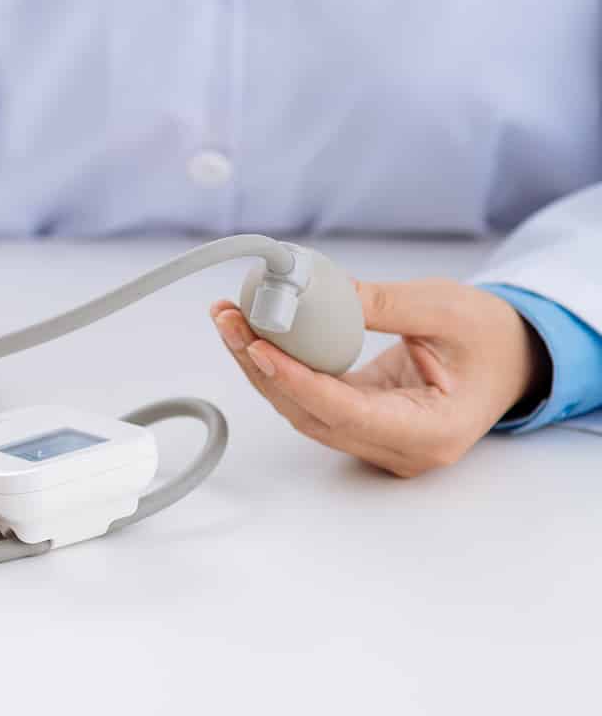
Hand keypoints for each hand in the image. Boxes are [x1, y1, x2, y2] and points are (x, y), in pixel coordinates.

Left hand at [210, 278, 543, 477]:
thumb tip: (316, 291)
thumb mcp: (446, 308)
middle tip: (229, 319)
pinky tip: (254, 333)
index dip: (297, 382)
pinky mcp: (364, 425)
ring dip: (263, 367)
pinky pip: (313, 401)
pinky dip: (282, 368)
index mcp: (433, 432)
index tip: (258, 347)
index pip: (349, 413)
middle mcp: (402, 449)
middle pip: (313, 415)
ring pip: (305, 411)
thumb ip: (384, 303)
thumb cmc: (490, 337)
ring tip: (231, 319)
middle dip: (264, 368)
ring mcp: (381, 443)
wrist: (511, 355)